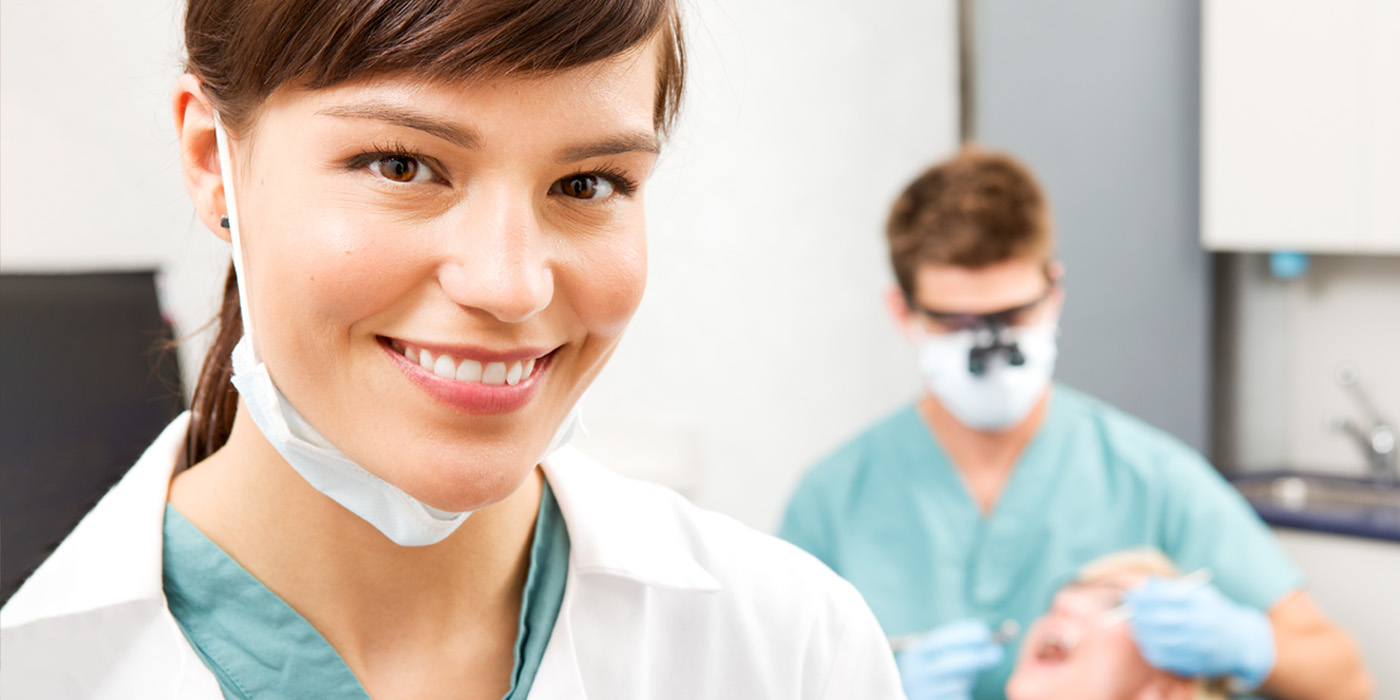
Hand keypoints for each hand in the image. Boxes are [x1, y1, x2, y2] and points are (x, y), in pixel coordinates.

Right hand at [895, 619, 1003, 699]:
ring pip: (958, 683)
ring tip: (964, 675)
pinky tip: (958, 689)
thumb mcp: (936, 652)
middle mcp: (915, 672)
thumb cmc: (933, 668)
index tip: (984, 633)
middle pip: (950, 663)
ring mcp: (922, 691)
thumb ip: (957, 643)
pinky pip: (960, 698)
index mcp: (915, 653)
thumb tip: (989, 637)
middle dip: (976, 657)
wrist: (914, 692)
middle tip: (997, 653)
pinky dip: (964, 692)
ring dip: (969, 677)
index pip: (940, 641)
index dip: (963, 636)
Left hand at [1124, 576, 1275, 688]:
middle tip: (1129, 611)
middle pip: (1163, 620)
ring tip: (1137, 627)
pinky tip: (1147, 643)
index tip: (1131, 595)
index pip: (1169, 598)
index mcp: (1204, 605)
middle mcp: (1204, 625)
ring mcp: (1202, 646)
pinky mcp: (1199, 663)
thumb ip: (1173, 589)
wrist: (1243, 642)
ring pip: (1163, 641)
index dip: (1146, 597)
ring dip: (1144, 634)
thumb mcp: (1201, 595)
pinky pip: (1169, 659)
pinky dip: (1153, 651)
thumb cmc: (1215, 613)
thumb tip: (1147, 583)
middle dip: (1142, 615)